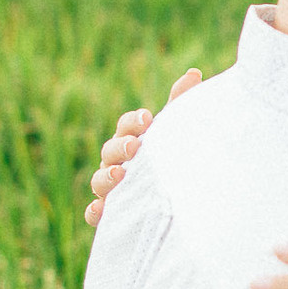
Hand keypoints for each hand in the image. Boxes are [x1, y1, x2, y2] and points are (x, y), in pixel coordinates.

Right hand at [83, 69, 199, 224]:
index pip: (126, 125)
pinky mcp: (110, 216)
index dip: (133, 121)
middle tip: (135, 146)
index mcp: (133, 139)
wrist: (180, 203)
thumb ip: (181, 104)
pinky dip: (95, 211)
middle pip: (109, 151)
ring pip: (98, 181)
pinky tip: (102, 209)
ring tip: (120, 175)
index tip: (148, 118)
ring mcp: (111, 189)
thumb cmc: (174, 160)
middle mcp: (117, 163)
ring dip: (106, 177)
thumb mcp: (177, 133)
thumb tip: (194, 72)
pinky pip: (94, 214)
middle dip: (120, 147)